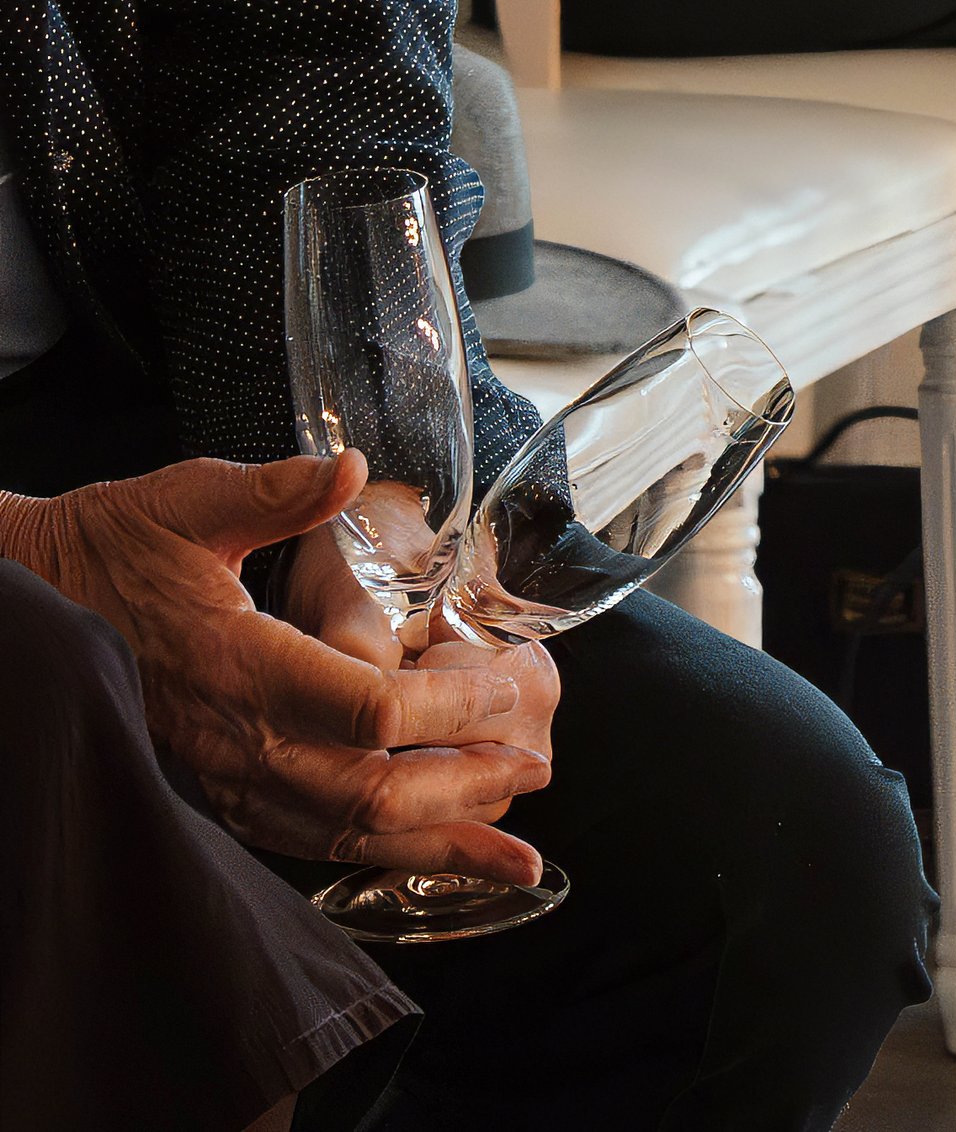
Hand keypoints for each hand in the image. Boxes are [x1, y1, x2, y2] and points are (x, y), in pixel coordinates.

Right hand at [0, 452, 553, 878]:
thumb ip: (273, 490)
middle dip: (461, 787)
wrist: (39, 601)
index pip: (363, 709)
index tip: (511, 687)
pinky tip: (429, 855)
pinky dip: (377, 855)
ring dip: (433, 846)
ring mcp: (227, 776)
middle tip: (535, 764)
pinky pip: (308, 841)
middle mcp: (236, 738)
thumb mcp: (186, 500)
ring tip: (513, 858)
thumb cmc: (115, 545)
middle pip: (365, 792)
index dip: (446, 708)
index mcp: (237, 663)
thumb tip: (347, 467)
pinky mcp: (223, 790)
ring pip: (342, 835)